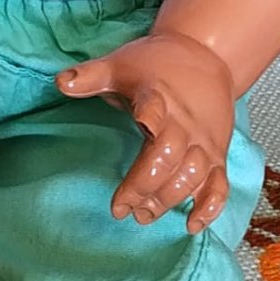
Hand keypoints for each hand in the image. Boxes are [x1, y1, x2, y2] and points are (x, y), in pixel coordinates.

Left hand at [56, 29, 234, 232]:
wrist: (205, 56)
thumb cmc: (155, 65)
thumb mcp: (120, 65)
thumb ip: (91, 76)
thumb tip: (60, 82)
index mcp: (159, 97)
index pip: (156, 109)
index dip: (150, 117)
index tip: (139, 125)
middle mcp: (185, 123)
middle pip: (169, 157)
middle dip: (146, 185)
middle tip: (124, 208)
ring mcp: (204, 142)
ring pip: (193, 175)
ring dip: (169, 199)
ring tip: (143, 215)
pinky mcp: (217, 155)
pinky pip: (219, 184)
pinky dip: (209, 207)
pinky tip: (191, 224)